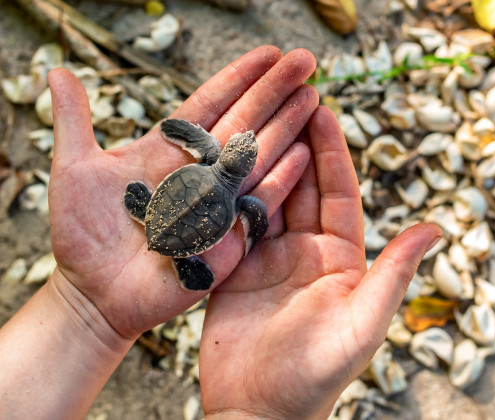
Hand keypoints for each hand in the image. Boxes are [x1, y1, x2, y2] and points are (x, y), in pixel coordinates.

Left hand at [47, 46, 317, 342]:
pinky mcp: (226, 238)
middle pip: (242, 123)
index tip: (268, 54)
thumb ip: (74, 121)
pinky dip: (281, 179)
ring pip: (257, 157)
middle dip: (274, 91)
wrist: (94, 291)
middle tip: (304, 60)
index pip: (210, 104)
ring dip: (286, 126)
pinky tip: (304, 152)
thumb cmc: (82, 233)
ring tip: (312, 97)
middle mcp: (198, 172)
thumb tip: (56, 70)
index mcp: (168, 151)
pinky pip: (258, 205)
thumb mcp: (73, 171)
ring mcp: (216, 204)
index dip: (239, 78)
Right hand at [199, 107, 441, 418]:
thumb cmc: (313, 375)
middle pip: (301, 187)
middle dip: (295, 143)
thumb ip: (394, 275)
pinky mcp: (233, 269)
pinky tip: (219, 164)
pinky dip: (228, 194)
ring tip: (252, 120)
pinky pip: (233, 222)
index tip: (322, 110)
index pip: (338, 194)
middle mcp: (306, 253)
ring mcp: (267, 259)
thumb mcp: (360, 324)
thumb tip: (437, 227)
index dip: (331, 152)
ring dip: (261, 161)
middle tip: (285, 100)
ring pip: (266, 198)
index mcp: (340, 259)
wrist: (257, 410)